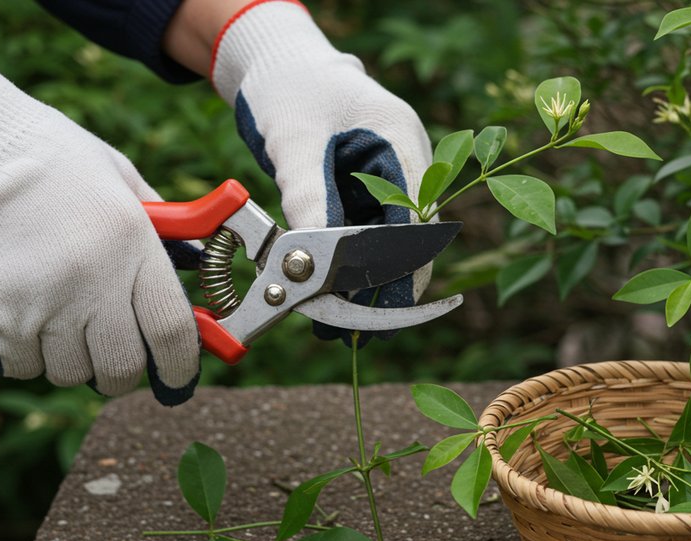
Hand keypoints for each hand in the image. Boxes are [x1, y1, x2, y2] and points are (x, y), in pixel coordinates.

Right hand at [0, 50, 200, 404]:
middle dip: (121, 372)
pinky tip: (20, 318)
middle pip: (122, 366)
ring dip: (69, 361)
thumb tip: (195, 269)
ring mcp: (45, 300)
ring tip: (57, 320)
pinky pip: (22, 365)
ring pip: (70, 372)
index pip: (172, 332)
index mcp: (134, 244)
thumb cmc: (51, 159)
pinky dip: (24, 356)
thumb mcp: (122, 180)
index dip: (180, 366)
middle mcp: (95, 279)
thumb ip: (161, 230)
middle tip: (111, 354)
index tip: (176, 379)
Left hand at [207, 0, 433, 343]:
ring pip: (389, 243)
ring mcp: (390, 176)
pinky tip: (329, 296)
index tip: (377, 309)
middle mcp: (407, 160)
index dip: (400, 269)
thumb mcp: (294, 139)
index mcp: (401, 139)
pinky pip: (367, 236)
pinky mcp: (369, 190)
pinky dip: (350, 266)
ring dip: (366, 282)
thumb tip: (311, 260)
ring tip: (336, 323)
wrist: (275, 62)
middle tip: (350, 328)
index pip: (416, 219)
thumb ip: (307, 196)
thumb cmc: (287, 87)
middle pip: (410, 238)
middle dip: (384, 286)